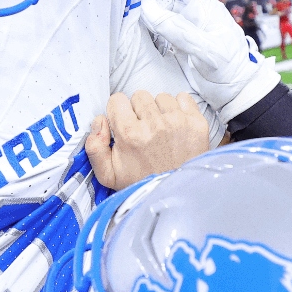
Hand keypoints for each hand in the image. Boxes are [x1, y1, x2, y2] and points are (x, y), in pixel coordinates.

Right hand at [87, 91, 210, 188]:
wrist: (178, 195)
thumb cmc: (143, 184)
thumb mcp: (109, 175)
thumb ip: (94, 147)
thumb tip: (99, 120)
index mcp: (130, 134)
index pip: (117, 100)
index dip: (118, 112)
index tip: (125, 124)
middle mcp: (154, 124)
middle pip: (139, 95)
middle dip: (139, 110)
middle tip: (144, 130)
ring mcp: (178, 121)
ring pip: (161, 97)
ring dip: (159, 110)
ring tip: (161, 130)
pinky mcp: (196, 123)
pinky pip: (184, 98)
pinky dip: (179, 108)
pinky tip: (175, 126)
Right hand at [137, 0, 279, 117]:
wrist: (238, 93)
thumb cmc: (230, 70)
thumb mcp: (207, 50)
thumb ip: (179, 30)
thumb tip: (148, 9)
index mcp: (206, 7)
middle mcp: (197, 14)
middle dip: (149, 0)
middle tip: (129, 10)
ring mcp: (190, 28)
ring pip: (163, 13)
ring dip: (148, 17)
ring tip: (133, 26)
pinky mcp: (183, 43)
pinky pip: (163, 30)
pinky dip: (151, 32)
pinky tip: (144, 40)